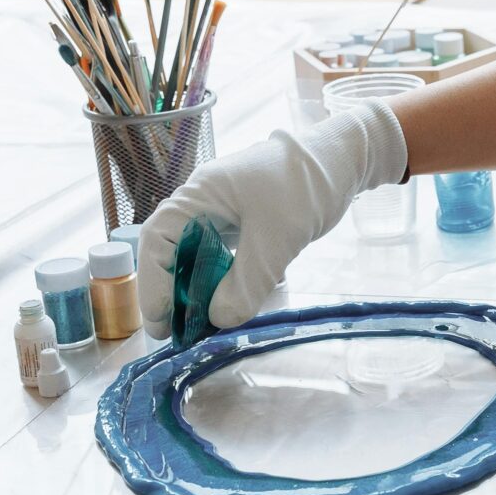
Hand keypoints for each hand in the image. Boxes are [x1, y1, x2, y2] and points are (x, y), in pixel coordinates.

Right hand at [136, 102, 409, 338]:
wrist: (342, 160)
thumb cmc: (305, 188)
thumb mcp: (276, 239)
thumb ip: (246, 282)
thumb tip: (218, 320)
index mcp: (198, 196)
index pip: (156, 242)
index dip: (153, 285)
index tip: (160, 322)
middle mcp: (201, 204)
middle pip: (169, 251)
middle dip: (170, 292)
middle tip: (176, 333)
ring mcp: (221, 213)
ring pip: (194, 256)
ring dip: (195, 290)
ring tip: (200, 326)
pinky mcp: (241, 223)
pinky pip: (219, 256)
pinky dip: (219, 281)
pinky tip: (228, 303)